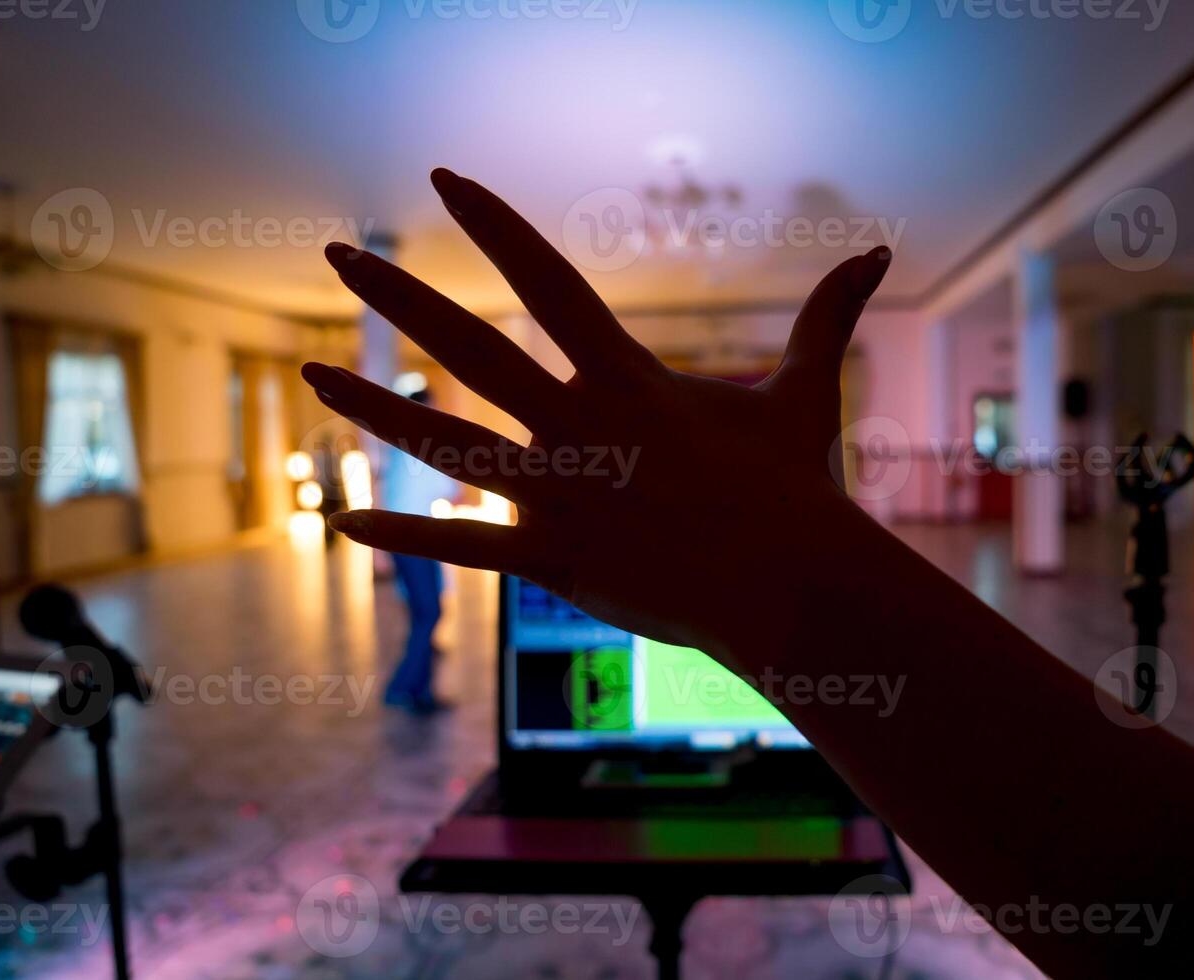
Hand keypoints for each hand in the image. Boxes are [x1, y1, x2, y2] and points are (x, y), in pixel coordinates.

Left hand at [302, 168, 890, 655]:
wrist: (795, 586)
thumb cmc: (797, 488)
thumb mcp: (805, 393)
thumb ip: (826, 316)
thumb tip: (880, 250)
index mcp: (629, 376)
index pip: (548, 280)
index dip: (495, 223)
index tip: (445, 178)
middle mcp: (582, 424)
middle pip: (472, 346)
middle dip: (399, 297)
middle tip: (336, 255)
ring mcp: (563, 494)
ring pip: (448, 442)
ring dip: (376, 408)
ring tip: (313, 377)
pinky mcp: (556, 559)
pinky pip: (467, 547)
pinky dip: (407, 535)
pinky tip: (341, 521)